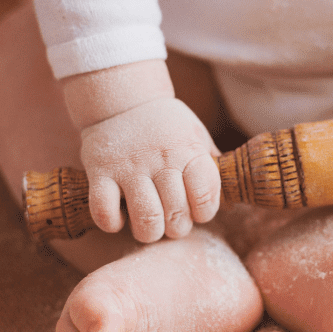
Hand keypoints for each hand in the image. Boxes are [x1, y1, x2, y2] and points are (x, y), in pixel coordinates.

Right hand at [80, 97, 220, 241]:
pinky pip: (104, 212)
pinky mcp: (100, 173)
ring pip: (146, 219)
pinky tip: (121, 217)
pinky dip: (113, 223)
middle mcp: (161, 160)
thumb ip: (213, 167)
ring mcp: (129, 168)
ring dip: (151, 232)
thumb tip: (232, 205)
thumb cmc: (168, 125)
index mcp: (189, 152)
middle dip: (178, 227)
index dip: (205, 212)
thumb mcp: (197, 136)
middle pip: (176, 213)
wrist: (124, 98)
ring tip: (151, 225)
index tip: (197, 210)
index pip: (205, 196)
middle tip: (173, 221)